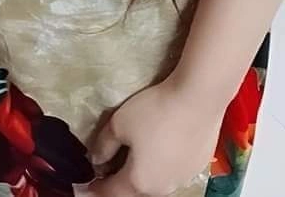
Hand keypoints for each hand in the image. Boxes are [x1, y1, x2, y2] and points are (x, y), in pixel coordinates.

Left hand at [88, 78, 223, 196]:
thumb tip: (96, 159)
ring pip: (157, 180)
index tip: (85, 185)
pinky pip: (174, 168)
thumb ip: (103, 145)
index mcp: (139, 182)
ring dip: (144, 172)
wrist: (200, 97)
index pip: (110, 192)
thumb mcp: (119, 124)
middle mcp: (162, 188)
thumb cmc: (155, 111)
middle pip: (135, 188)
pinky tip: (163, 144)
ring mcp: (183, 178)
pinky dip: (163, 162)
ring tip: (137, 155)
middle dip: (120, 181)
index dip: (95, 188)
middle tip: (109, 167)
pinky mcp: (198, 164)